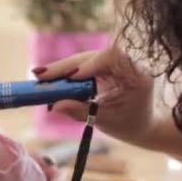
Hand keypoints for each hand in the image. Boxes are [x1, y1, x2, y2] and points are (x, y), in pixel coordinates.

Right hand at [33, 46, 156, 148]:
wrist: (141, 125)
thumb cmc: (128, 124)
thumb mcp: (106, 121)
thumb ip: (81, 111)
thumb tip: (55, 106)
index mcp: (137, 74)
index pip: (112, 58)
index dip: (91, 64)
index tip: (72, 76)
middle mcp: (125, 62)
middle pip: (91, 55)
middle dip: (65, 66)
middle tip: (40, 75)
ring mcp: (112, 62)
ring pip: (82, 58)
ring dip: (61, 68)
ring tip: (40, 77)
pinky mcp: (101, 66)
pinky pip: (80, 64)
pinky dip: (64, 72)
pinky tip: (49, 77)